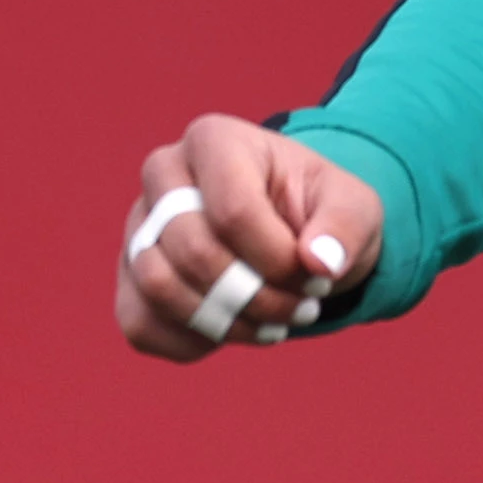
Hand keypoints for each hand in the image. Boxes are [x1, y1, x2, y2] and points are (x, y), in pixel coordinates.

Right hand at [115, 114, 383, 361]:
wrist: (293, 234)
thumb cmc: (320, 212)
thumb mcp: (355, 207)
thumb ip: (346, 228)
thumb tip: (320, 262)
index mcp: (215, 140)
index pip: (233, 210)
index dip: (277, 258)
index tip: (317, 278)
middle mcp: (162, 176)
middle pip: (192, 251)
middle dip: (257, 295)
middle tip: (302, 308)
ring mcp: (137, 228)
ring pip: (158, 287)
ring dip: (225, 322)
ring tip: (275, 324)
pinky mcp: (128, 277)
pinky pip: (139, 323)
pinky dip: (191, 341)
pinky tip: (236, 331)